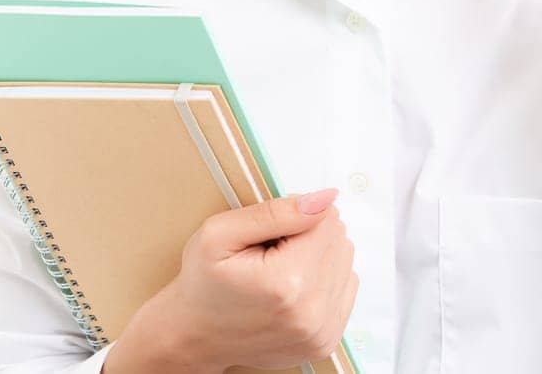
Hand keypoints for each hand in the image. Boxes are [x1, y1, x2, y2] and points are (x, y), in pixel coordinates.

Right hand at [107, 189, 357, 372]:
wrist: (194, 336)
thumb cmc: (203, 283)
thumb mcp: (220, 233)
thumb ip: (276, 212)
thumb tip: (325, 199)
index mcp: (286, 281)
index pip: (327, 220)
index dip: (298, 217)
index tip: (270, 234)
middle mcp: (311, 312)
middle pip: (339, 241)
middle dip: (309, 237)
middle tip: (272, 253)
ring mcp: (320, 332)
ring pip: (346, 263)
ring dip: (318, 258)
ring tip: (280, 270)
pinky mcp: (325, 342)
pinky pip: (347, 289)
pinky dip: (324, 281)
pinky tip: (294, 287)